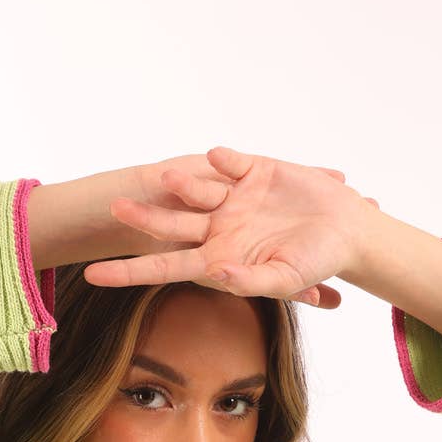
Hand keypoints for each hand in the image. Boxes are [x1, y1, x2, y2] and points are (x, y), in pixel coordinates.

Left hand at [84, 147, 380, 308]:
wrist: (348, 228)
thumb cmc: (318, 263)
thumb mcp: (285, 280)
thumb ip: (249, 282)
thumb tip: (218, 274)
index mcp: (218, 258)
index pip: (164, 266)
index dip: (129, 271)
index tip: (92, 275)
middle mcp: (218, 226)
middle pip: (170, 223)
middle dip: (144, 216)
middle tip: (116, 206)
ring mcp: (233, 197)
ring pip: (195, 187)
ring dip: (181, 184)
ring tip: (167, 178)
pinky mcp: (253, 169)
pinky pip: (229, 160)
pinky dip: (222, 159)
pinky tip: (221, 160)